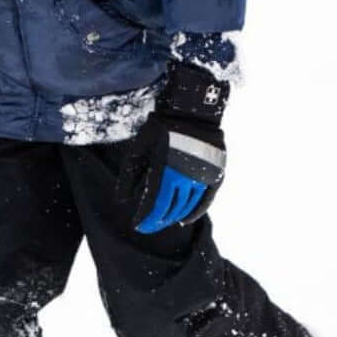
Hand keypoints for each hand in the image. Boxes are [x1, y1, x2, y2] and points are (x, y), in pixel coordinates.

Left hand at [133, 65, 228, 234]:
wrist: (191, 110)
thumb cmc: (160, 128)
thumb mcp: (139, 147)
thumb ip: (129, 175)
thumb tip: (122, 200)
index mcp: (164, 170)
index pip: (154, 204)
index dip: (146, 218)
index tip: (138, 226)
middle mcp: (184, 176)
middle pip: (170, 208)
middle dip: (157, 220)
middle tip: (149, 226)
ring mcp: (201, 176)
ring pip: (187, 207)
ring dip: (174, 217)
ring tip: (163, 221)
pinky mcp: (214, 175)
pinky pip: (205, 201)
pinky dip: (195, 213)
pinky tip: (184, 219)